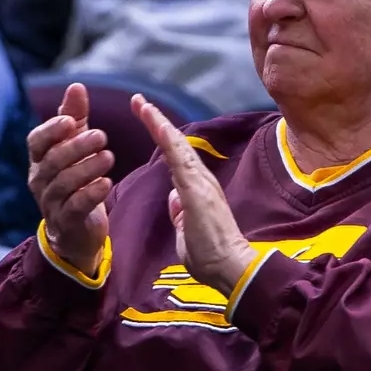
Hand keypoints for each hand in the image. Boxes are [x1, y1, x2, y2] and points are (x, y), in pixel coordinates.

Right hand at [27, 83, 113, 276]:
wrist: (75, 231)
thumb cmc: (74, 180)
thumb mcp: (74, 146)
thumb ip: (74, 118)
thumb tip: (76, 86)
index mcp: (39, 159)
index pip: (37, 141)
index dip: (52, 130)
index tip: (71, 121)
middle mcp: (40, 180)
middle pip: (54, 160)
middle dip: (77, 146)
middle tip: (102, 136)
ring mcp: (51, 202)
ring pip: (64, 183)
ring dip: (87, 168)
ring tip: (109, 157)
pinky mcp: (67, 222)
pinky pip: (76, 207)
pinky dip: (91, 194)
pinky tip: (106, 183)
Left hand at [133, 94, 255, 295]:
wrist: (231, 269)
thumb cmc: (211, 257)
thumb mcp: (186, 232)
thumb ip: (180, 213)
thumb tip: (174, 199)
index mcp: (197, 190)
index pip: (176, 157)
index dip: (162, 137)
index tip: (146, 119)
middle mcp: (201, 180)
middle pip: (176, 144)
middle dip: (157, 121)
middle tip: (139, 101)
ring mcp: (200, 183)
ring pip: (177, 145)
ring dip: (159, 123)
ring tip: (142, 104)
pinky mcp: (197, 189)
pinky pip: (179, 158)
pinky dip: (167, 139)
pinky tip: (155, 123)